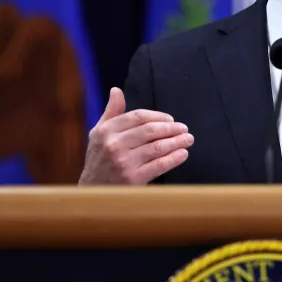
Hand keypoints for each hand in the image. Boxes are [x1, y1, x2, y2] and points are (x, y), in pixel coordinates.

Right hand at [78, 87, 192, 184]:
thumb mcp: (99, 133)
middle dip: (171, 128)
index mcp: (106, 131)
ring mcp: (123, 162)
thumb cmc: (99, 159)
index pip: (138, 116)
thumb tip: (116, 90)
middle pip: (149, 130)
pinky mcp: (133, 179)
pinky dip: (174, 158)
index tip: (171, 119)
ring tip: (188, 140)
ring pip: (157, 147)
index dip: (158, 116)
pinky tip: (183, 154)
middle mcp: (114, 145)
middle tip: (184, 129)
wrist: (92, 191)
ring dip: (177, 142)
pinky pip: (159, 165)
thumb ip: (111, 112)